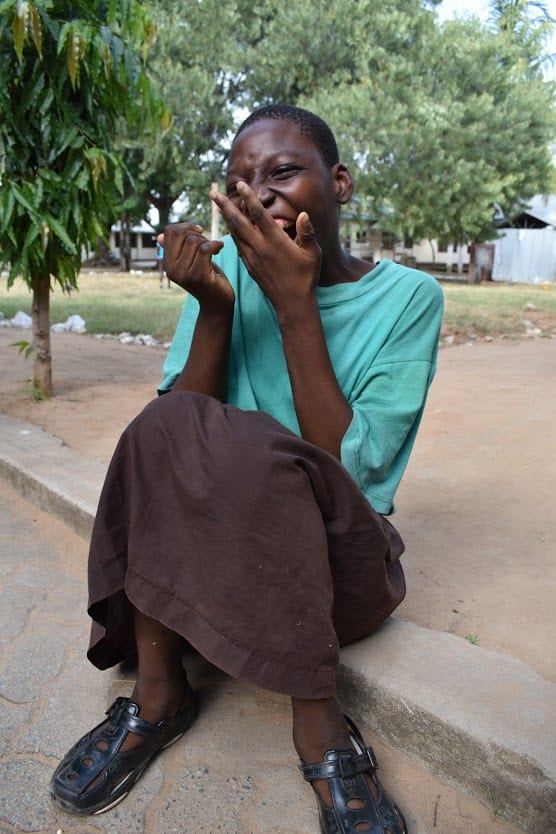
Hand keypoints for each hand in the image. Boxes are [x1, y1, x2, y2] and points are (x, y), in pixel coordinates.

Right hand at [159, 223, 234, 314]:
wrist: (217, 304)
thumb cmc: (206, 280)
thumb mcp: (190, 262)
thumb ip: (177, 249)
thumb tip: (160, 236)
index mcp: (168, 263)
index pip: (170, 231)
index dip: (186, 227)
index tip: (199, 232)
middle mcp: (172, 269)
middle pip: (182, 234)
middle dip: (198, 235)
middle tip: (208, 245)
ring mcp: (184, 274)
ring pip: (194, 241)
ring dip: (208, 242)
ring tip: (214, 250)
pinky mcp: (199, 277)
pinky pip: (204, 249)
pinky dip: (215, 245)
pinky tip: (220, 247)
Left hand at [210, 183, 321, 315]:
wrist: (292, 303)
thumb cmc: (306, 277)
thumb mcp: (313, 253)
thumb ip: (307, 233)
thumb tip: (303, 214)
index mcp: (275, 242)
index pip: (258, 214)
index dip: (249, 198)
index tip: (240, 185)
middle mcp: (260, 248)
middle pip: (238, 222)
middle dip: (225, 206)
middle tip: (213, 193)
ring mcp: (252, 258)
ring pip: (235, 234)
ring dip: (226, 218)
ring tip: (219, 206)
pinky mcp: (250, 267)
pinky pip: (238, 246)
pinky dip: (232, 234)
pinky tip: (230, 228)